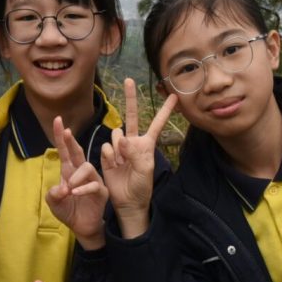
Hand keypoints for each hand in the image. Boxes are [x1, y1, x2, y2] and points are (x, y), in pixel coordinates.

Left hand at [44, 116, 107, 248]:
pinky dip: (83, 189)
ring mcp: (93, 180)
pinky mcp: (101, 192)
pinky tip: (75, 194)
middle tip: (66, 131)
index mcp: (69, 171)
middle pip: (78, 152)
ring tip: (69, 188)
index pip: (65, 151)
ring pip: (87, 167)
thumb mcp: (54, 203)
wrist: (82, 227)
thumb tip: (62, 188)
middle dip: (72, 141)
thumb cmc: (68, 211)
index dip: (61, 137)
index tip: (57, 120)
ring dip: (77, 176)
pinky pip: (94, 185)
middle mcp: (81, 173)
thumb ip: (53, 194)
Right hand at [99, 78, 177, 235]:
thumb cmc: (142, 187)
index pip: (157, 124)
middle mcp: (133, 142)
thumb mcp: (144, 171)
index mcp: (147, 145)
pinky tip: (114, 166)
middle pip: (132, 116)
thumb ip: (135, 153)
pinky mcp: (108, 155)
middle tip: (129, 80)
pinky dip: (110, 156)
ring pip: (116, 135)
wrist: (128, 201)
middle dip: (131, 99)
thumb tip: (122, 138)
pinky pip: (107, 148)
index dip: (165, 110)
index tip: (174, 96)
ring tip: (123, 164)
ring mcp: (119, 148)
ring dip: (119, 147)